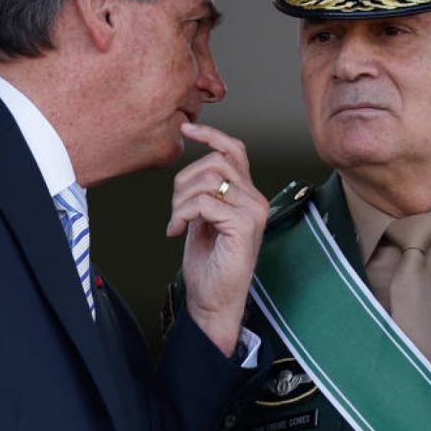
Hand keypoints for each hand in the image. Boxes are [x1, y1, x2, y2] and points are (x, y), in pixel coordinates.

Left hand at [166, 123, 267, 355]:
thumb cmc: (208, 264)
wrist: (213, 301)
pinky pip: (204, 202)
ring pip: (208, 179)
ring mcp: (253, 212)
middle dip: (182, 182)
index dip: (210, 135)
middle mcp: (255, 199)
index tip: (185, 130)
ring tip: (176, 222)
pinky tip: (177, 231)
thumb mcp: (203, 219)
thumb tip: (191, 166)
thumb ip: (204, 193)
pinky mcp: (243, 226)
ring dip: (180, 200)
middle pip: (214, 163)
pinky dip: (182, 214)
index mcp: (247, 195)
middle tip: (175, 211)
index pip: (234, 151)